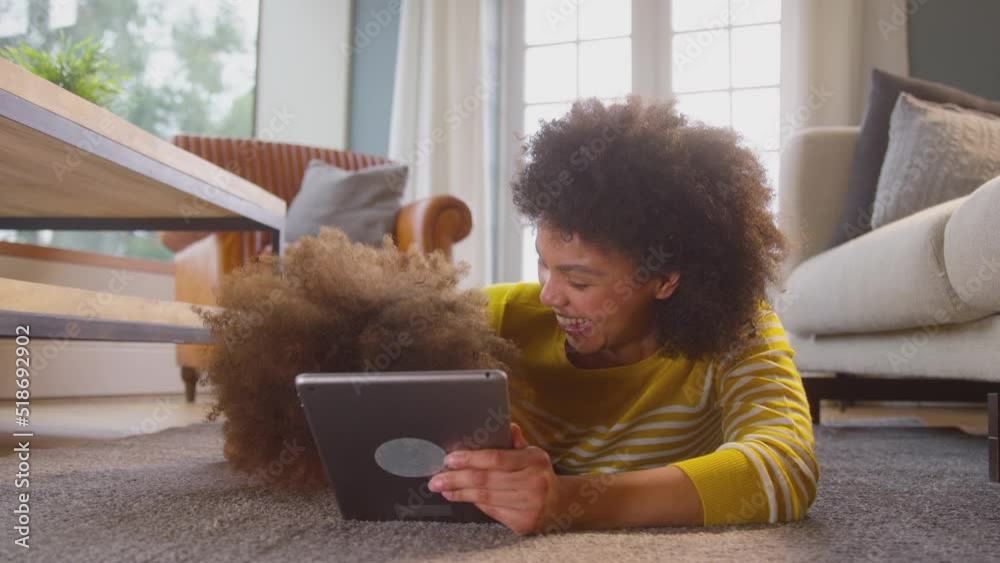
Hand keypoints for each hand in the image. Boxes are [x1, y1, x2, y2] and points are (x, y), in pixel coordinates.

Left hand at [428, 423, 561, 534]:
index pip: (496, 458)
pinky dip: (474, 503)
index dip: (470, 459)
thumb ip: (515, 442)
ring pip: (485, 498)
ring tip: (443, 488)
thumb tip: (507, 427)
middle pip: (485, 480)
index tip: (450, 459)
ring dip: (460, 493)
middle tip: (436, 479)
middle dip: (456, 479)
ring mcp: (529, 505)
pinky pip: (491, 511)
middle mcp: (534, 483)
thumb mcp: (532, 454)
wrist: (557, 505)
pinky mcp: (523, 523)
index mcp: (535, 460)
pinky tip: (461, 497)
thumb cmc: (538, 474)